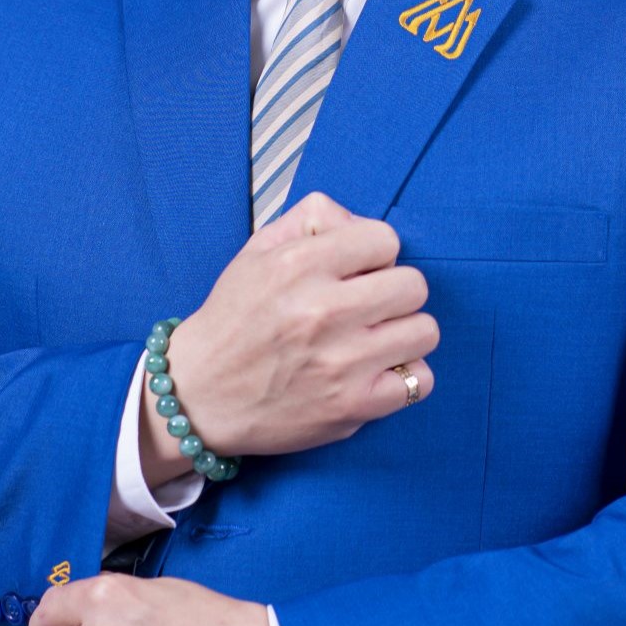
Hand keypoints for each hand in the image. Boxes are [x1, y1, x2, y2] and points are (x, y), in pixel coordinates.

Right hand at [160, 190, 437, 460]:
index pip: (385, 239)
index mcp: (299, 264)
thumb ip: (312, 219)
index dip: (375, 254)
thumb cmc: (234, 318)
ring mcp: (342, 362)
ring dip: (404, 332)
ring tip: (375, 339)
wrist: (201, 394)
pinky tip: (375, 371)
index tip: (358, 272)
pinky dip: (404, 376)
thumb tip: (360, 224)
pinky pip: (419, 380)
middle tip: (369, 306)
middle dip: (394, 291)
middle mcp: (323, 310)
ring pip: (425, 330)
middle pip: (413, 285)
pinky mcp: (352, 406)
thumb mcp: (257, 250)